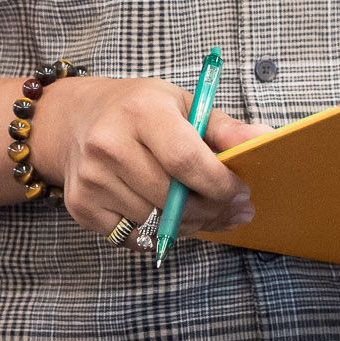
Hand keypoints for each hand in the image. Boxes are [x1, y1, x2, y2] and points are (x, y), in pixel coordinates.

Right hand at [32, 76, 264, 240]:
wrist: (73, 120)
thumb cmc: (137, 110)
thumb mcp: (181, 103)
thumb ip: (224, 127)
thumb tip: (266, 140)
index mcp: (141, 112)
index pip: (187, 161)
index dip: (220, 185)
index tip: (240, 192)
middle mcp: (109, 145)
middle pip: (173, 199)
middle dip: (211, 211)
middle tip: (233, 211)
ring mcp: (92, 179)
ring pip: (156, 223)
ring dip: (188, 225)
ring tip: (201, 211)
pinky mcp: (82, 206)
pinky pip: (133, 237)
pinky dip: (157, 234)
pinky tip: (167, 216)